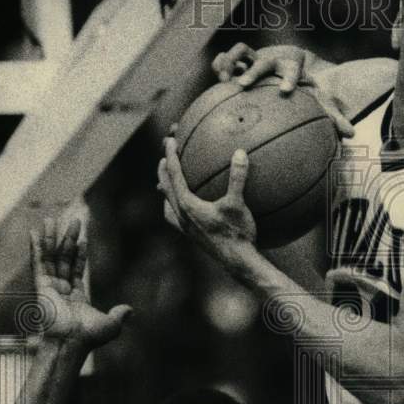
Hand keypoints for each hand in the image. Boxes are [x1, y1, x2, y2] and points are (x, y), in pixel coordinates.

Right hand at [30, 218, 131, 347]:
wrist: (71, 342)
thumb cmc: (89, 337)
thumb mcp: (110, 325)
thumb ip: (119, 315)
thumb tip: (130, 309)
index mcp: (76, 297)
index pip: (76, 269)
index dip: (79, 254)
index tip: (82, 239)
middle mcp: (61, 290)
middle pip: (63, 258)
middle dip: (68, 239)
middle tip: (74, 220)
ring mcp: (50, 287)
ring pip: (51, 257)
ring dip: (52, 238)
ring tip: (51, 219)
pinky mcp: (41, 286)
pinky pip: (38, 262)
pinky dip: (36, 247)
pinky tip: (35, 232)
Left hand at [157, 135, 257, 269]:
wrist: (237, 262)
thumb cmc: (237, 233)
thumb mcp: (238, 204)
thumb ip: (238, 177)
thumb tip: (240, 153)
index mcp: (187, 205)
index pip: (174, 175)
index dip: (171, 156)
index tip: (170, 141)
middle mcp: (182, 216)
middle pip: (166, 188)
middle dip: (163, 171)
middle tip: (164, 157)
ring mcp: (185, 228)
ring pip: (168, 205)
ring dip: (166, 191)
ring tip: (166, 184)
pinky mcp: (192, 236)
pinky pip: (176, 218)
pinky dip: (175, 208)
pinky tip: (185, 208)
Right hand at [211, 43, 354, 137]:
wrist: (294, 65)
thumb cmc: (307, 88)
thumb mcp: (320, 100)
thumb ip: (334, 117)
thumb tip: (352, 135)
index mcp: (293, 67)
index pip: (292, 69)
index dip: (289, 78)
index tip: (286, 90)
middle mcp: (274, 60)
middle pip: (262, 60)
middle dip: (253, 71)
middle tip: (243, 85)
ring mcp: (256, 58)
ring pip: (241, 51)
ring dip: (231, 62)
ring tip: (223, 80)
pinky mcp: (242, 61)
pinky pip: (228, 58)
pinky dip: (220, 64)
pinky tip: (215, 80)